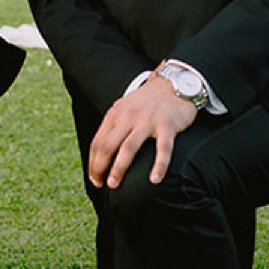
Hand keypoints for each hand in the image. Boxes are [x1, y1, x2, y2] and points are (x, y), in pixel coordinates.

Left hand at [86, 74, 197, 189]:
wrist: (174, 83)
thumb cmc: (148, 102)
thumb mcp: (125, 108)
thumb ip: (114, 127)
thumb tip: (102, 153)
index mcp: (115, 114)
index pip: (98, 142)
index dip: (94, 163)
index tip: (95, 179)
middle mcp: (128, 117)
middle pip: (107, 145)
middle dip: (100, 167)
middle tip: (102, 185)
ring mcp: (147, 121)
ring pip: (128, 148)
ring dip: (119, 168)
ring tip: (114, 184)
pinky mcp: (167, 125)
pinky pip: (163, 149)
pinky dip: (159, 165)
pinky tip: (155, 180)